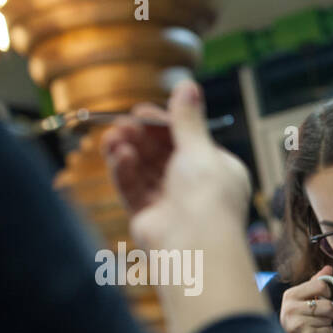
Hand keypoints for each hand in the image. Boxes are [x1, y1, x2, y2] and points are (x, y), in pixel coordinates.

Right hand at [102, 82, 249, 252]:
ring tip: (114, 137)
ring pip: (143, 169)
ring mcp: (171, 203)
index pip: (186, 140)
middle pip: (161, 153)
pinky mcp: (149, 217)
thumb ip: (187, 120)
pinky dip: (123, 171)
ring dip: (128, 150)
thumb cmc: (208, 198)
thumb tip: (188, 86)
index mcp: (218, 170)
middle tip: (124, 123)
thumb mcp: (200, 150)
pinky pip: (132, 188)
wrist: (195, 246)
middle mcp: (196, 187)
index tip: (141, 112)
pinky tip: (119, 156)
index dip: (162, 125)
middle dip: (141, 137)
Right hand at [280, 266, 332, 332]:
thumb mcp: (302, 296)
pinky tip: (316, 332)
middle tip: (325, 314)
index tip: (324, 297)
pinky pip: (328, 331)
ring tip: (317, 324)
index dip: (328, 292)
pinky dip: (327, 332)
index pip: (320, 285)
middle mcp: (291, 308)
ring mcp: (297, 323)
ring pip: (329, 320)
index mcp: (291, 294)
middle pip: (328, 305)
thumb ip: (315, 282)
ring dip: (328, 323)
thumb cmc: (297, 315)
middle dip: (332, 311)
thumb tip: (329, 268)